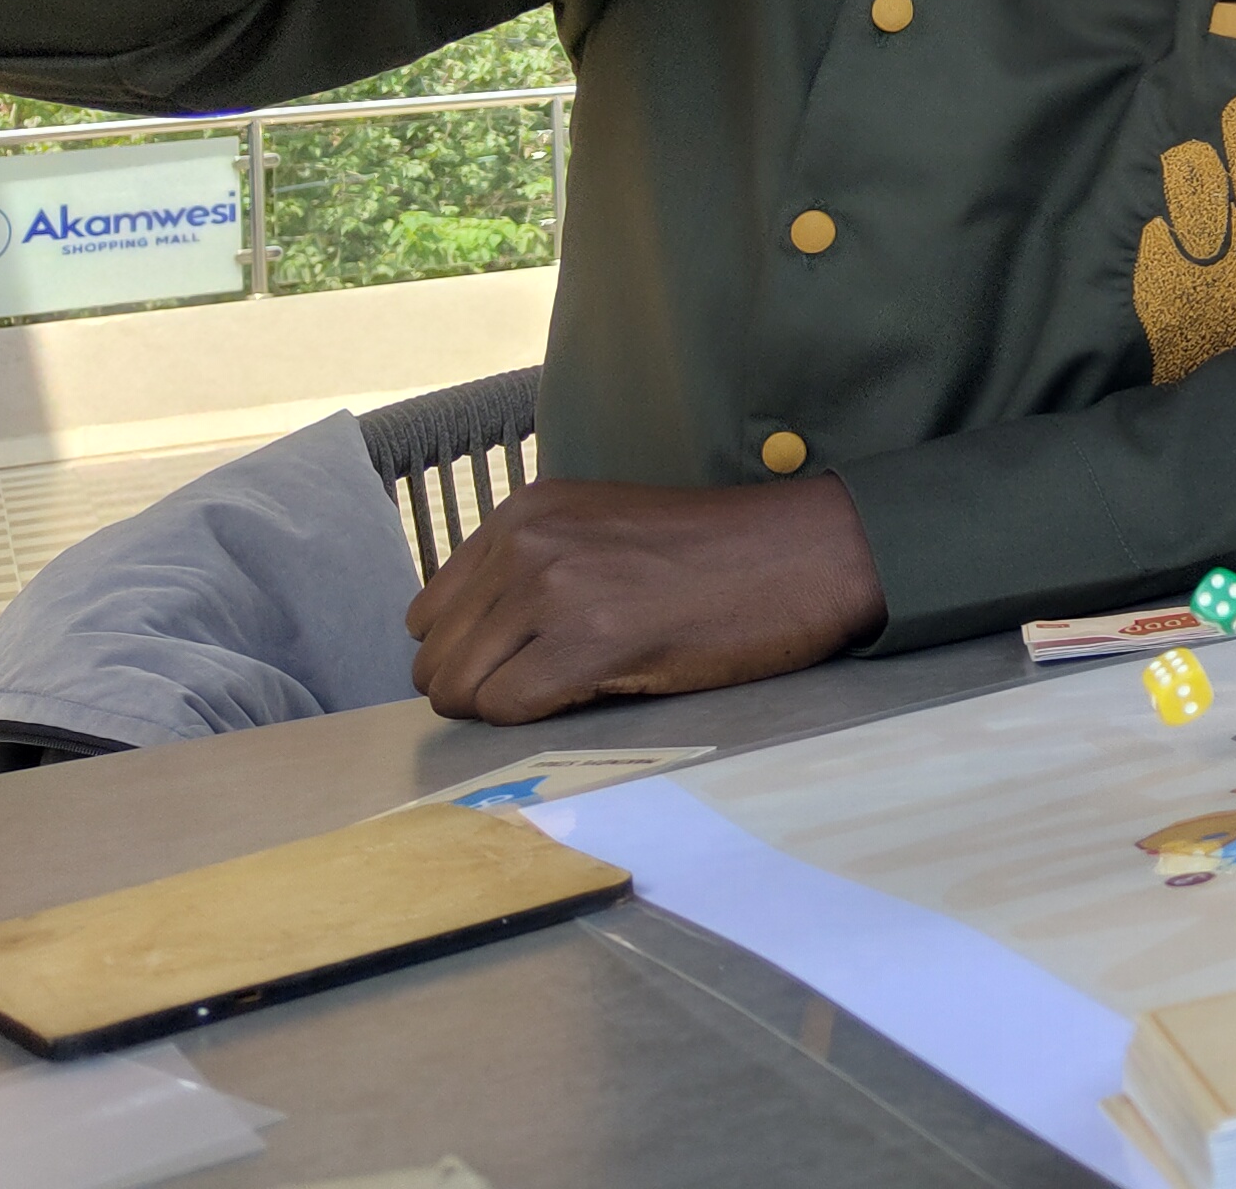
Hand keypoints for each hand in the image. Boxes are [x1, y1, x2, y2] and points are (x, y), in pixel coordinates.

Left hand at [404, 474, 888, 723]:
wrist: (806, 553)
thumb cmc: (715, 555)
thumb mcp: (601, 532)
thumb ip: (530, 570)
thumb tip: (468, 650)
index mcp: (524, 513)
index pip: (430, 615)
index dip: (472, 654)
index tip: (525, 662)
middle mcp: (527, 542)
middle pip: (435, 659)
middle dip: (481, 690)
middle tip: (551, 690)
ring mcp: (555, 588)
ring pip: (459, 691)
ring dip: (505, 710)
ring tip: (574, 691)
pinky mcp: (589, 639)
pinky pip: (507, 710)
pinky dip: (536, 721)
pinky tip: (594, 695)